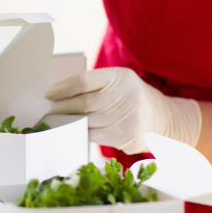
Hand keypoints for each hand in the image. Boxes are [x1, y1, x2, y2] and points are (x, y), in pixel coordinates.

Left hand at [44, 67, 200, 154]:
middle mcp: (127, 94)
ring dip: (67, 123)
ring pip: (87, 121)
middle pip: (83, 103)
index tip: (49, 94)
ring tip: (55, 123)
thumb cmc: (131, 99)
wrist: (163, 119)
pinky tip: (70, 132)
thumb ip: (93, 86)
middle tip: (48, 112)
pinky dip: (79, 134)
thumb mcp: (118, 83)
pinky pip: (94, 135)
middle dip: (61, 108)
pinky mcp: (127, 136)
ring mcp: (129, 116)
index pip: (84, 80)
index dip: (63, 88)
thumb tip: (58, 95)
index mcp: (121, 76)